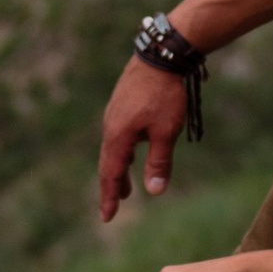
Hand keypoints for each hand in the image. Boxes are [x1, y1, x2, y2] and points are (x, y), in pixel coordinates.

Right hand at [98, 56, 192, 219]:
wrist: (160, 54)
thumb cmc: (164, 93)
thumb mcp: (165, 131)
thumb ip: (159, 161)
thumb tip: (155, 192)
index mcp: (118, 136)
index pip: (111, 174)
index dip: (109, 197)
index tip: (107, 217)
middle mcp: (111, 126)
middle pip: (108, 162)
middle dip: (112, 185)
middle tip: (115, 205)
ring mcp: (115, 113)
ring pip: (114, 147)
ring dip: (119, 167)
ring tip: (126, 185)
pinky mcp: (122, 103)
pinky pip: (118, 133)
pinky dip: (123, 150)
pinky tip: (132, 148)